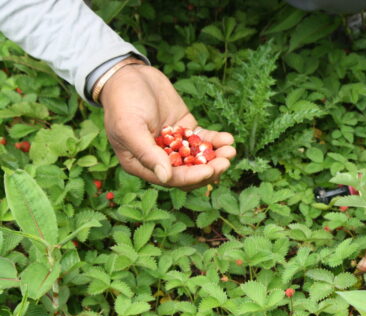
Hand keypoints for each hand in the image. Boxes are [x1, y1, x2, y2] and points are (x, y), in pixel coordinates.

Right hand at [100, 64, 235, 189]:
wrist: (129, 75)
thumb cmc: (123, 102)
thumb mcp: (130, 127)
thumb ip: (147, 153)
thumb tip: (165, 177)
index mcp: (142, 164)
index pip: (171, 179)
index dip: (192, 177)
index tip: (210, 170)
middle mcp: (159, 158)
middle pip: (189, 172)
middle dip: (209, 169)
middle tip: (226, 162)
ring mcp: (174, 144)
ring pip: (199, 158)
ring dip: (216, 157)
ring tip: (230, 151)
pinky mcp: (185, 129)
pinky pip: (203, 140)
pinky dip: (216, 141)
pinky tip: (228, 139)